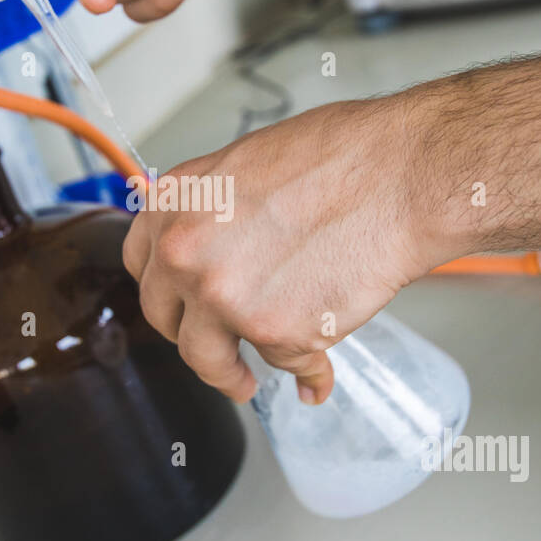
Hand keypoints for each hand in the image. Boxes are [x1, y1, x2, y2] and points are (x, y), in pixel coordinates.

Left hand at [122, 96, 434, 403]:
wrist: (396, 177)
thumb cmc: (341, 159)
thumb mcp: (245, 167)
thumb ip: (215, 214)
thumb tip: (216, 251)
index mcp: (174, 204)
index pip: (143, 264)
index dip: (167, 289)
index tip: (180, 305)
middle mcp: (184, 253)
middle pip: (165, 317)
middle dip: (191, 335)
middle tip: (214, 346)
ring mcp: (223, 297)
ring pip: (208, 357)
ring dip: (226, 376)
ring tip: (244, 382)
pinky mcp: (272, 333)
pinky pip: (284, 365)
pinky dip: (307, 373)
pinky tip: (316, 375)